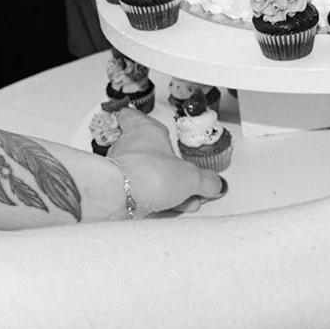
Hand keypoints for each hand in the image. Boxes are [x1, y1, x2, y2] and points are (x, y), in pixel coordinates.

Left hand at [106, 108, 225, 215]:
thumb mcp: (191, 178)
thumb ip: (206, 181)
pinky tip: (166, 212)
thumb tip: (215, 183)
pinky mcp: (114, 192)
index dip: (140, 120)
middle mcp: (126, 147)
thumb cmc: (147, 173)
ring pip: (142, 177)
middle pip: (146, 153)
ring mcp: (118, 171)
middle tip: (182, 178)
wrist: (121, 198)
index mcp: (143, 130)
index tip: (147, 126)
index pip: (133, 116)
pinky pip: (136, 196)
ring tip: (181, 203)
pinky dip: (152, 203)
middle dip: (166, 169)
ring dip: (162, 190)